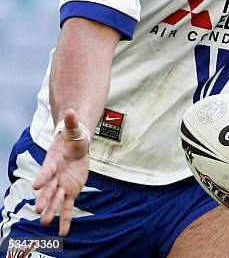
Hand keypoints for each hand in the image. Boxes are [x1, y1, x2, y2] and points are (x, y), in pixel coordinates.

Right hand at [33, 108, 89, 235]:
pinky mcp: (70, 191)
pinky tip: (63, 232)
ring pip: (56, 200)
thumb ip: (72, 122)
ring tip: (45, 223)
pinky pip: (68, 207)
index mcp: (53, 161)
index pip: (47, 169)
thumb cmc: (72, 138)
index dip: (43, 176)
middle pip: (48, 188)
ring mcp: (62, 185)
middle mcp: (55, 176)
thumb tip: (72, 110)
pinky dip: (65, 219)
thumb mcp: (74, 129)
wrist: (76, 146)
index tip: (37, 185)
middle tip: (38, 210)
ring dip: (51, 211)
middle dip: (43, 199)